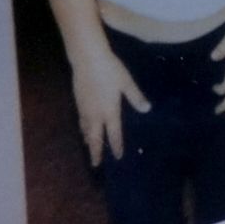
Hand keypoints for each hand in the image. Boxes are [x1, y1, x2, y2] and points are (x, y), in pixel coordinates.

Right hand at [73, 43, 148, 166]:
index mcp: (110, 111)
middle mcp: (96, 114)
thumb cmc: (110, 70)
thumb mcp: (126, 83)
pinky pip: (81, 121)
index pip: (114, 134)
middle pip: (95, 138)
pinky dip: (83, 129)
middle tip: (96, 164)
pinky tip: (83, 128)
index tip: (118, 157)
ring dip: (88, 141)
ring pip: (86, 130)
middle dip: (96, 152)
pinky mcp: (78, 102)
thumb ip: (136, 97)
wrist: (87, 59)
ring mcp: (85, 109)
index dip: (116, 146)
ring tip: (90, 148)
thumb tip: (147, 109)